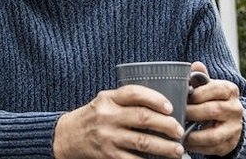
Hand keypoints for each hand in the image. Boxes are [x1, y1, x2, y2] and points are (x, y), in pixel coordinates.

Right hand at [53, 85, 185, 158]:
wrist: (66, 137)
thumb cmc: (92, 117)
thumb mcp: (104, 101)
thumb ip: (126, 100)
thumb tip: (162, 104)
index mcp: (108, 99)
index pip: (134, 93)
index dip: (155, 99)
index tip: (170, 108)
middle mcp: (107, 117)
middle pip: (143, 118)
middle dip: (166, 125)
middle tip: (179, 131)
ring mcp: (108, 137)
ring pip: (143, 142)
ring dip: (164, 147)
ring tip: (177, 150)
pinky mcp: (108, 156)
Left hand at [183, 61, 243, 155]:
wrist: (231, 120)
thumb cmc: (214, 100)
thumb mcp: (209, 87)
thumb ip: (201, 78)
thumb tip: (196, 65)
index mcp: (230, 90)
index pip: (215, 89)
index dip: (197, 94)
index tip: (183, 97)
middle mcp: (235, 109)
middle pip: (213, 111)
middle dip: (192, 113)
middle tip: (177, 114)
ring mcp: (234, 128)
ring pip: (213, 135)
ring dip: (193, 135)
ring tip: (179, 131)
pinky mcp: (229, 144)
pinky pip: (211, 148)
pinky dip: (196, 147)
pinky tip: (185, 142)